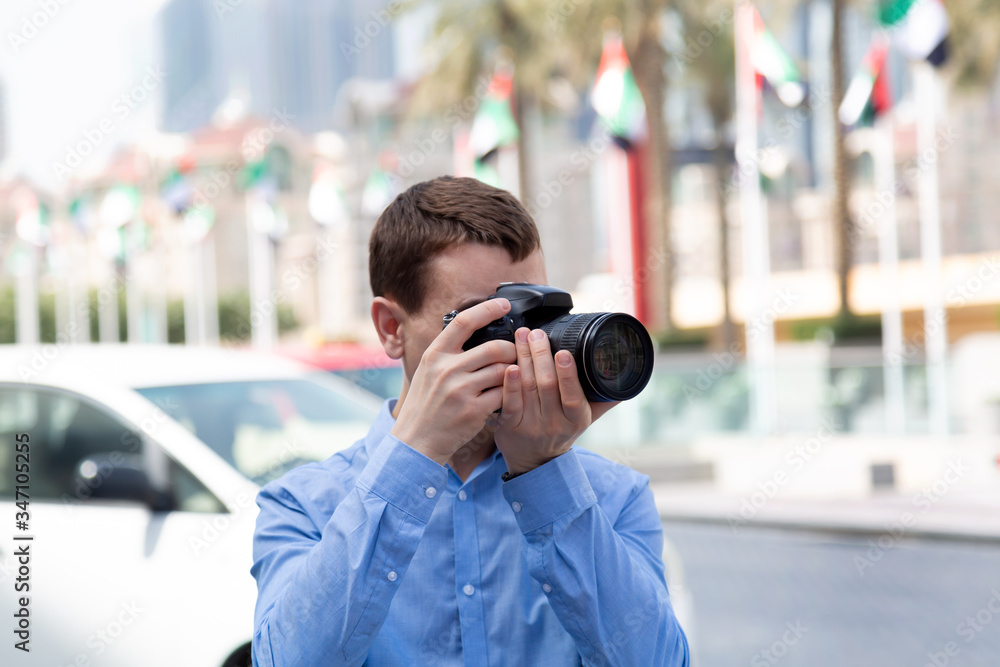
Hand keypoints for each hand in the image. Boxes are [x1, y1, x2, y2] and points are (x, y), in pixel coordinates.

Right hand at [391, 298, 516, 464]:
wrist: (415, 441)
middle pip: (494, 347)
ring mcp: (460, 390)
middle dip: (512, 349)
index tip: (504, 304)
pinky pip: (503, 394)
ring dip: (513, 373)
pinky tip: (506, 397)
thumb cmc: (425, 405)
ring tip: (512, 376)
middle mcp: (446, 369)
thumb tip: (475, 330)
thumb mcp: (428, 371)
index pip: (463, 321)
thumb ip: (448, 352)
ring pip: (503, 371)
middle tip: (517, 353)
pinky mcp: (473, 410)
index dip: (487, 309)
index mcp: (435, 355)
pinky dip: (509, 394)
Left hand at [494, 327, 618, 474]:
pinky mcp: (510, 426)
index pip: (573, 396)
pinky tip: (509, 366)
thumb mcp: (586, 418)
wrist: (535, 461)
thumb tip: (625, 374)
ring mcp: (531, 426)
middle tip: (537, 333)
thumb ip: (603, 398)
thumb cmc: (562, 431)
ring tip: (522, 336)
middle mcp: (555, 423)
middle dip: (541, 355)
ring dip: (524, 358)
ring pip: (528, 387)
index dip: (568, 374)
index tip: (563, 352)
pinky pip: (510, 402)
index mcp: (577, 419)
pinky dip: (509, 383)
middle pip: (547, 385)